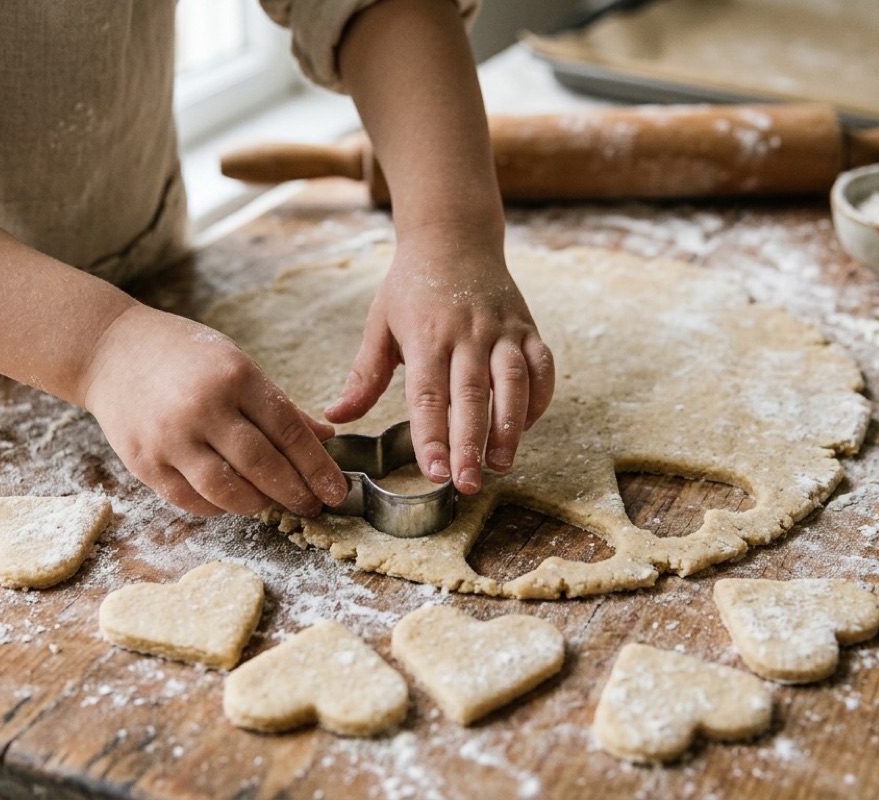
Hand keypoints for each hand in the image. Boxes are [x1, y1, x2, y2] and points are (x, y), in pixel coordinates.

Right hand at [82, 304, 348, 516]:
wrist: (110, 351)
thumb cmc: (184, 355)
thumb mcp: (237, 364)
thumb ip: (279, 406)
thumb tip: (324, 439)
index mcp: (234, 377)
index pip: (287, 431)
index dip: (317, 467)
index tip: (336, 490)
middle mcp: (202, 408)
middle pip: (261, 466)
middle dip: (294, 492)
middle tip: (312, 506)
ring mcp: (169, 438)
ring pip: (226, 491)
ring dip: (258, 504)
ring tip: (272, 503)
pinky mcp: (144, 462)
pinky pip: (190, 500)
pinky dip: (218, 507)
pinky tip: (232, 500)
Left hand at [324, 237, 554, 493]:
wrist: (453, 236)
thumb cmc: (411, 286)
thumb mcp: (379, 324)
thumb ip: (364, 375)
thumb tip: (336, 416)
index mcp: (426, 336)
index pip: (428, 395)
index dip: (431, 437)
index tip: (433, 474)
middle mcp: (468, 334)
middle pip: (471, 396)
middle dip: (470, 444)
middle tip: (466, 485)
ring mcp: (502, 330)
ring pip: (513, 382)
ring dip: (510, 427)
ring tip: (500, 465)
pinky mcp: (527, 328)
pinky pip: (542, 368)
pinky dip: (538, 400)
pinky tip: (525, 429)